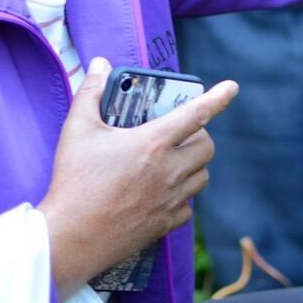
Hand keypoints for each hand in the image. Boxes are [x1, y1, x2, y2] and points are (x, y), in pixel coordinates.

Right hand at [38, 58, 238, 298]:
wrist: (70, 238)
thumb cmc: (74, 181)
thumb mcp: (77, 130)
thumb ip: (90, 92)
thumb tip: (99, 63)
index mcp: (153, 143)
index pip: (197, 114)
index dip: (218, 98)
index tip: (232, 87)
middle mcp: (169, 171)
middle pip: (207, 147)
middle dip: (199, 135)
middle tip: (180, 134)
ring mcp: (170, 199)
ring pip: (202, 176)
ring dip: (194, 164)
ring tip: (172, 161)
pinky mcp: (165, 224)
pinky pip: (189, 207)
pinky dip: (182, 196)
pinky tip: (163, 192)